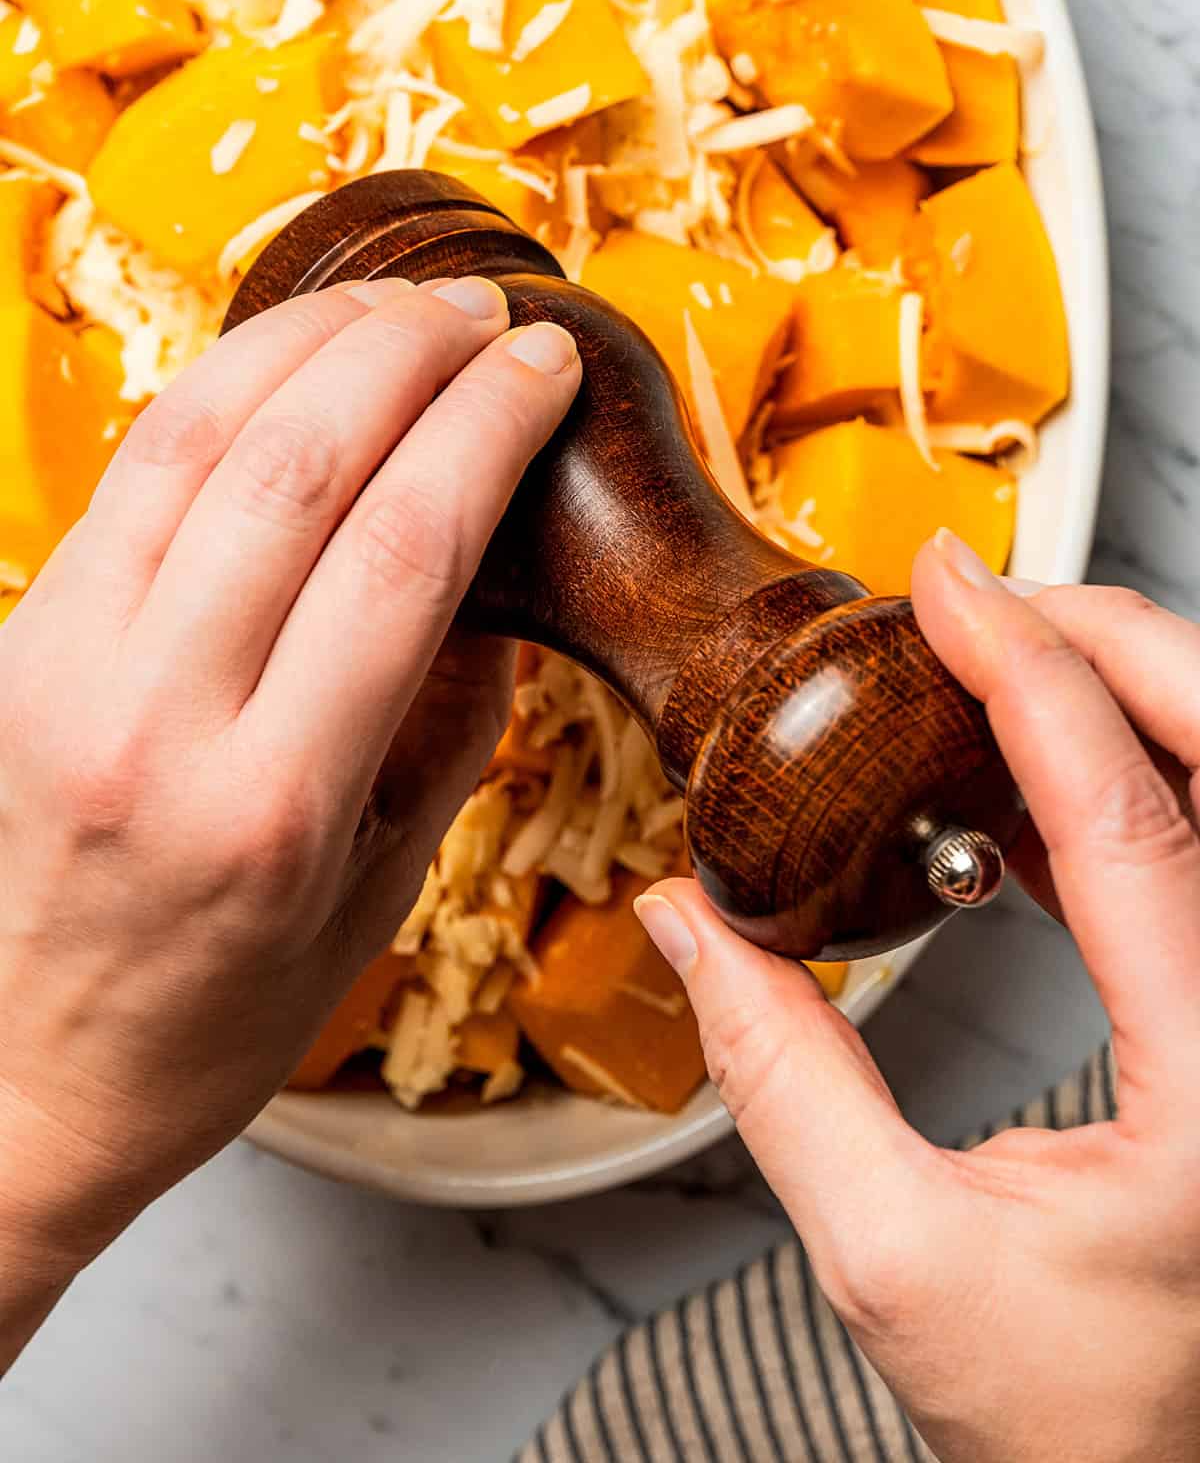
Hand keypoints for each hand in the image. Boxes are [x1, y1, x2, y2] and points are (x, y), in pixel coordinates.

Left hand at [0, 275, 578, 1356]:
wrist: (24, 1078)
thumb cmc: (216, 1015)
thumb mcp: (375, 898)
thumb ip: (446, 731)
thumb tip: (493, 577)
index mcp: (273, 807)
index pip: (404, 553)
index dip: (486, 429)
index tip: (545, 367)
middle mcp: (154, 720)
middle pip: (299, 467)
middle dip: (409, 357)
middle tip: (484, 314)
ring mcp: (65, 668)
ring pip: (196, 439)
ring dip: (309, 342)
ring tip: (396, 304)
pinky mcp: (21, 638)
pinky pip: (130, 474)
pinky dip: (218, 389)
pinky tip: (283, 357)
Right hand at [636, 531, 1199, 1462]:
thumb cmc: (1079, 1423)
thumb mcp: (897, 1258)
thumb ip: (779, 1073)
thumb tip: (689, 920)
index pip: (1129, 820)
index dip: (1028, 673)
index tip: (941, 584)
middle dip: (1108, 640)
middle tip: (978, 603)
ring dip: (1126, 692)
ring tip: (993, 669)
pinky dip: (1139, 767)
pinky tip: (1036, 778)